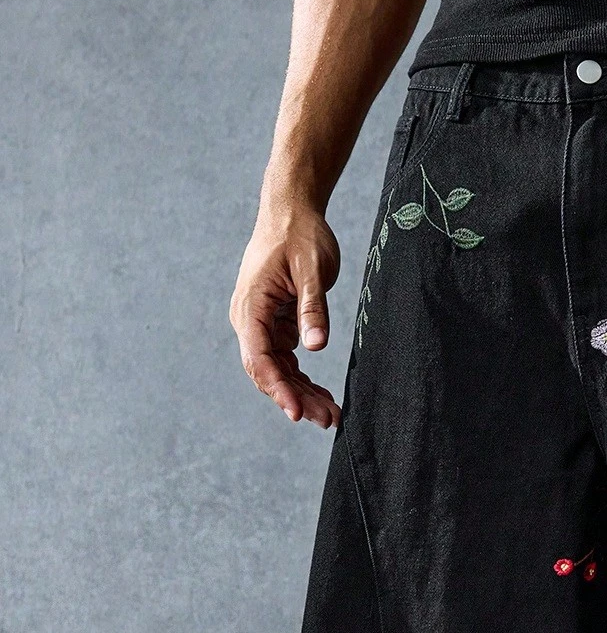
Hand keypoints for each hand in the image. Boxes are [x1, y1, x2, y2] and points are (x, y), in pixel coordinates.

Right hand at [230, 193, 342, 426]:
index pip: (259, 357)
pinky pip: (286, 360)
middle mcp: (249, 319)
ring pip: (278, 370)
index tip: (297, 411)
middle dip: (295, 398)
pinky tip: (323, 396)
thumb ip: (313, 307)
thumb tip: (316, 346)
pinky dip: (303, 379)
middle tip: (327, 420)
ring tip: (331, 416)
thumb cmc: (300, 234)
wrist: (291, 211)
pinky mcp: (275, 325)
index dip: (278, 388)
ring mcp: (261, 324)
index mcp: (251, 306)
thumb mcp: (313, 269)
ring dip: (302, 393)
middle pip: (268, 371)